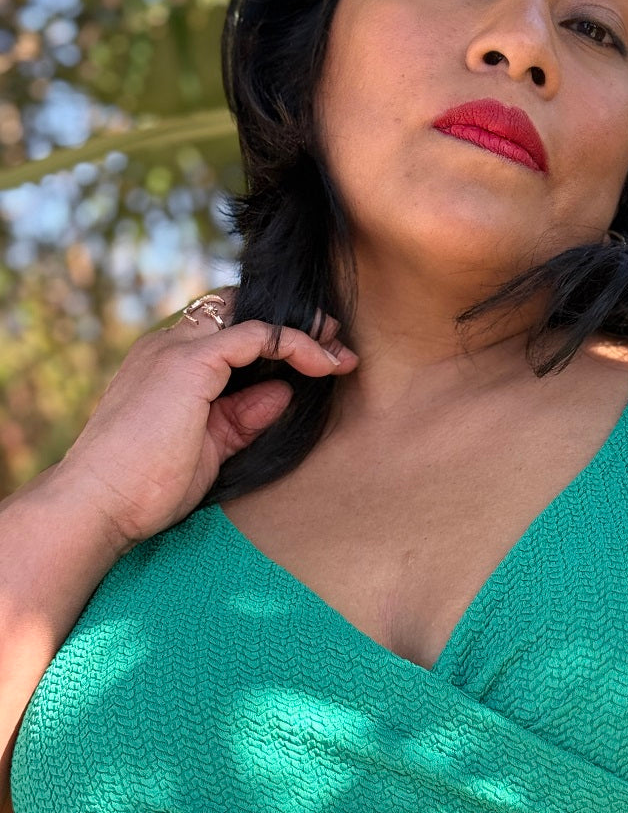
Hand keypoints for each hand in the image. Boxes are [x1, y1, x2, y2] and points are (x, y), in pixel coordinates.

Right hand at [50, 288, 356, 548]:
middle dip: (290, 321)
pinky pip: (257, 336)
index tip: (315, 357)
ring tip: (341, 351)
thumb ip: (244, 417)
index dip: (271, 336)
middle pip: (238, 310)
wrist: (101, 503)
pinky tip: (324, 363)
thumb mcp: (211, 447)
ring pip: (251, 317)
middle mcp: (168, 345)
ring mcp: (176, 349)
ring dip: (302, 330)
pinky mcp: (190, 363)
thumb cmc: (146, 486)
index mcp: (167, 362)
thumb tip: (284, 393)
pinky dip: (295, 344)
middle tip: (335, 341)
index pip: (224, 328)